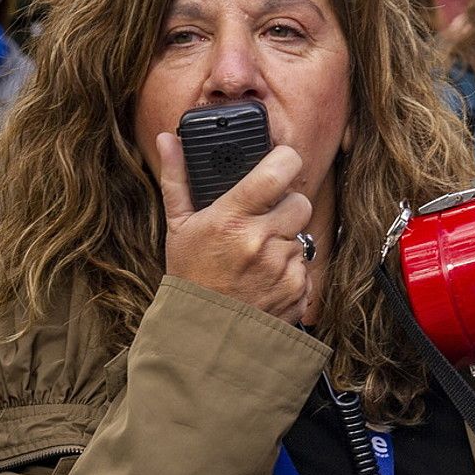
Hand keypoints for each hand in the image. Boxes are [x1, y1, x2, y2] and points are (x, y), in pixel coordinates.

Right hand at [156, 132, 313, 323]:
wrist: (204, 335)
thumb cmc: (190, 276)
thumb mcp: (178, 226)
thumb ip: (177, 179)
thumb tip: (168, 139)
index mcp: (232, 219)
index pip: (279, 171)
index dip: (285, 160)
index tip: (280, 162)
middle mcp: (261, 241)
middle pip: (300, 202)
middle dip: (285, 207)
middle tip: (263, 220)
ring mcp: (282, 267)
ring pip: (302, 235)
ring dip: (286, 241)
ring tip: (257, 255)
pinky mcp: (299, 289)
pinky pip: (306, 265)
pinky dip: (291, 270)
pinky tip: (266, 277)